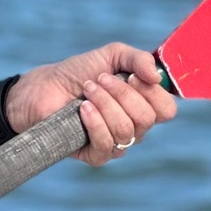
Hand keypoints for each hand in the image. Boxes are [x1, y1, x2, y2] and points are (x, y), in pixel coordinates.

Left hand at [8, 42, 176, 165]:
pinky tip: (82, 109)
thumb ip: (139, 59)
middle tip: (99, 80)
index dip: (152, 92)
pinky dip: (95, 122)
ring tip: (86, 90)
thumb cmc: (79, 72)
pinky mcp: (96, 155)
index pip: (166, 109)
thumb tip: (157, 76)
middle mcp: (135, 127)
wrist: (44, 87)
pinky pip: (107, 145)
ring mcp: (117, 143)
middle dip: (121, 94)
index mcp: (144, 105)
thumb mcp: (112, 55)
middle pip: (147, 118)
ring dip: (104, 103)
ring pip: (126, 129)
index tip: (130, 76)